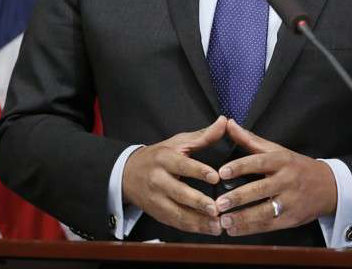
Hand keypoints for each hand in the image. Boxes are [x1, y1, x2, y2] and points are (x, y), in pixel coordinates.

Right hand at [122, 116, 226, 235]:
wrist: (127, 173)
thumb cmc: (158, 156)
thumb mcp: (177, 142)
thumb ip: (203, 135)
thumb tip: (224, 122)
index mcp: (164, 159)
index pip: (182, 165)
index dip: (198, 171)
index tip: (215, 177)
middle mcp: (158, 180)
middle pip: (179, 192)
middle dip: (198, 202)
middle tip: (217, 208)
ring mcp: (156, 199)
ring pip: (178, 213)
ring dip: (199, 221)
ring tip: (217, 225)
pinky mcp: (158, 213)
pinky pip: (176, 223)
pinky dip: (193, 228)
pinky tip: (208, 230)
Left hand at [216, 119, 336, 235]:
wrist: (330, 187)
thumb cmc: (297, 166)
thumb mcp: (277, 150)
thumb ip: (250, 139)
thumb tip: (228, 123)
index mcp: (282, 161)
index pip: (259, 162)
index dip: (240, 167)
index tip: (222, 172)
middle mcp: (287, 180)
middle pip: (260, 189)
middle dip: (238, 197)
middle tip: (218, 203)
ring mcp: (291, 201)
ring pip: (264, 211)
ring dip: (242, 218)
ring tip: (223, 220)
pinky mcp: (292, 219)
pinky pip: (269, 225)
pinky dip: (251, 229)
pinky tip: (234, 230)